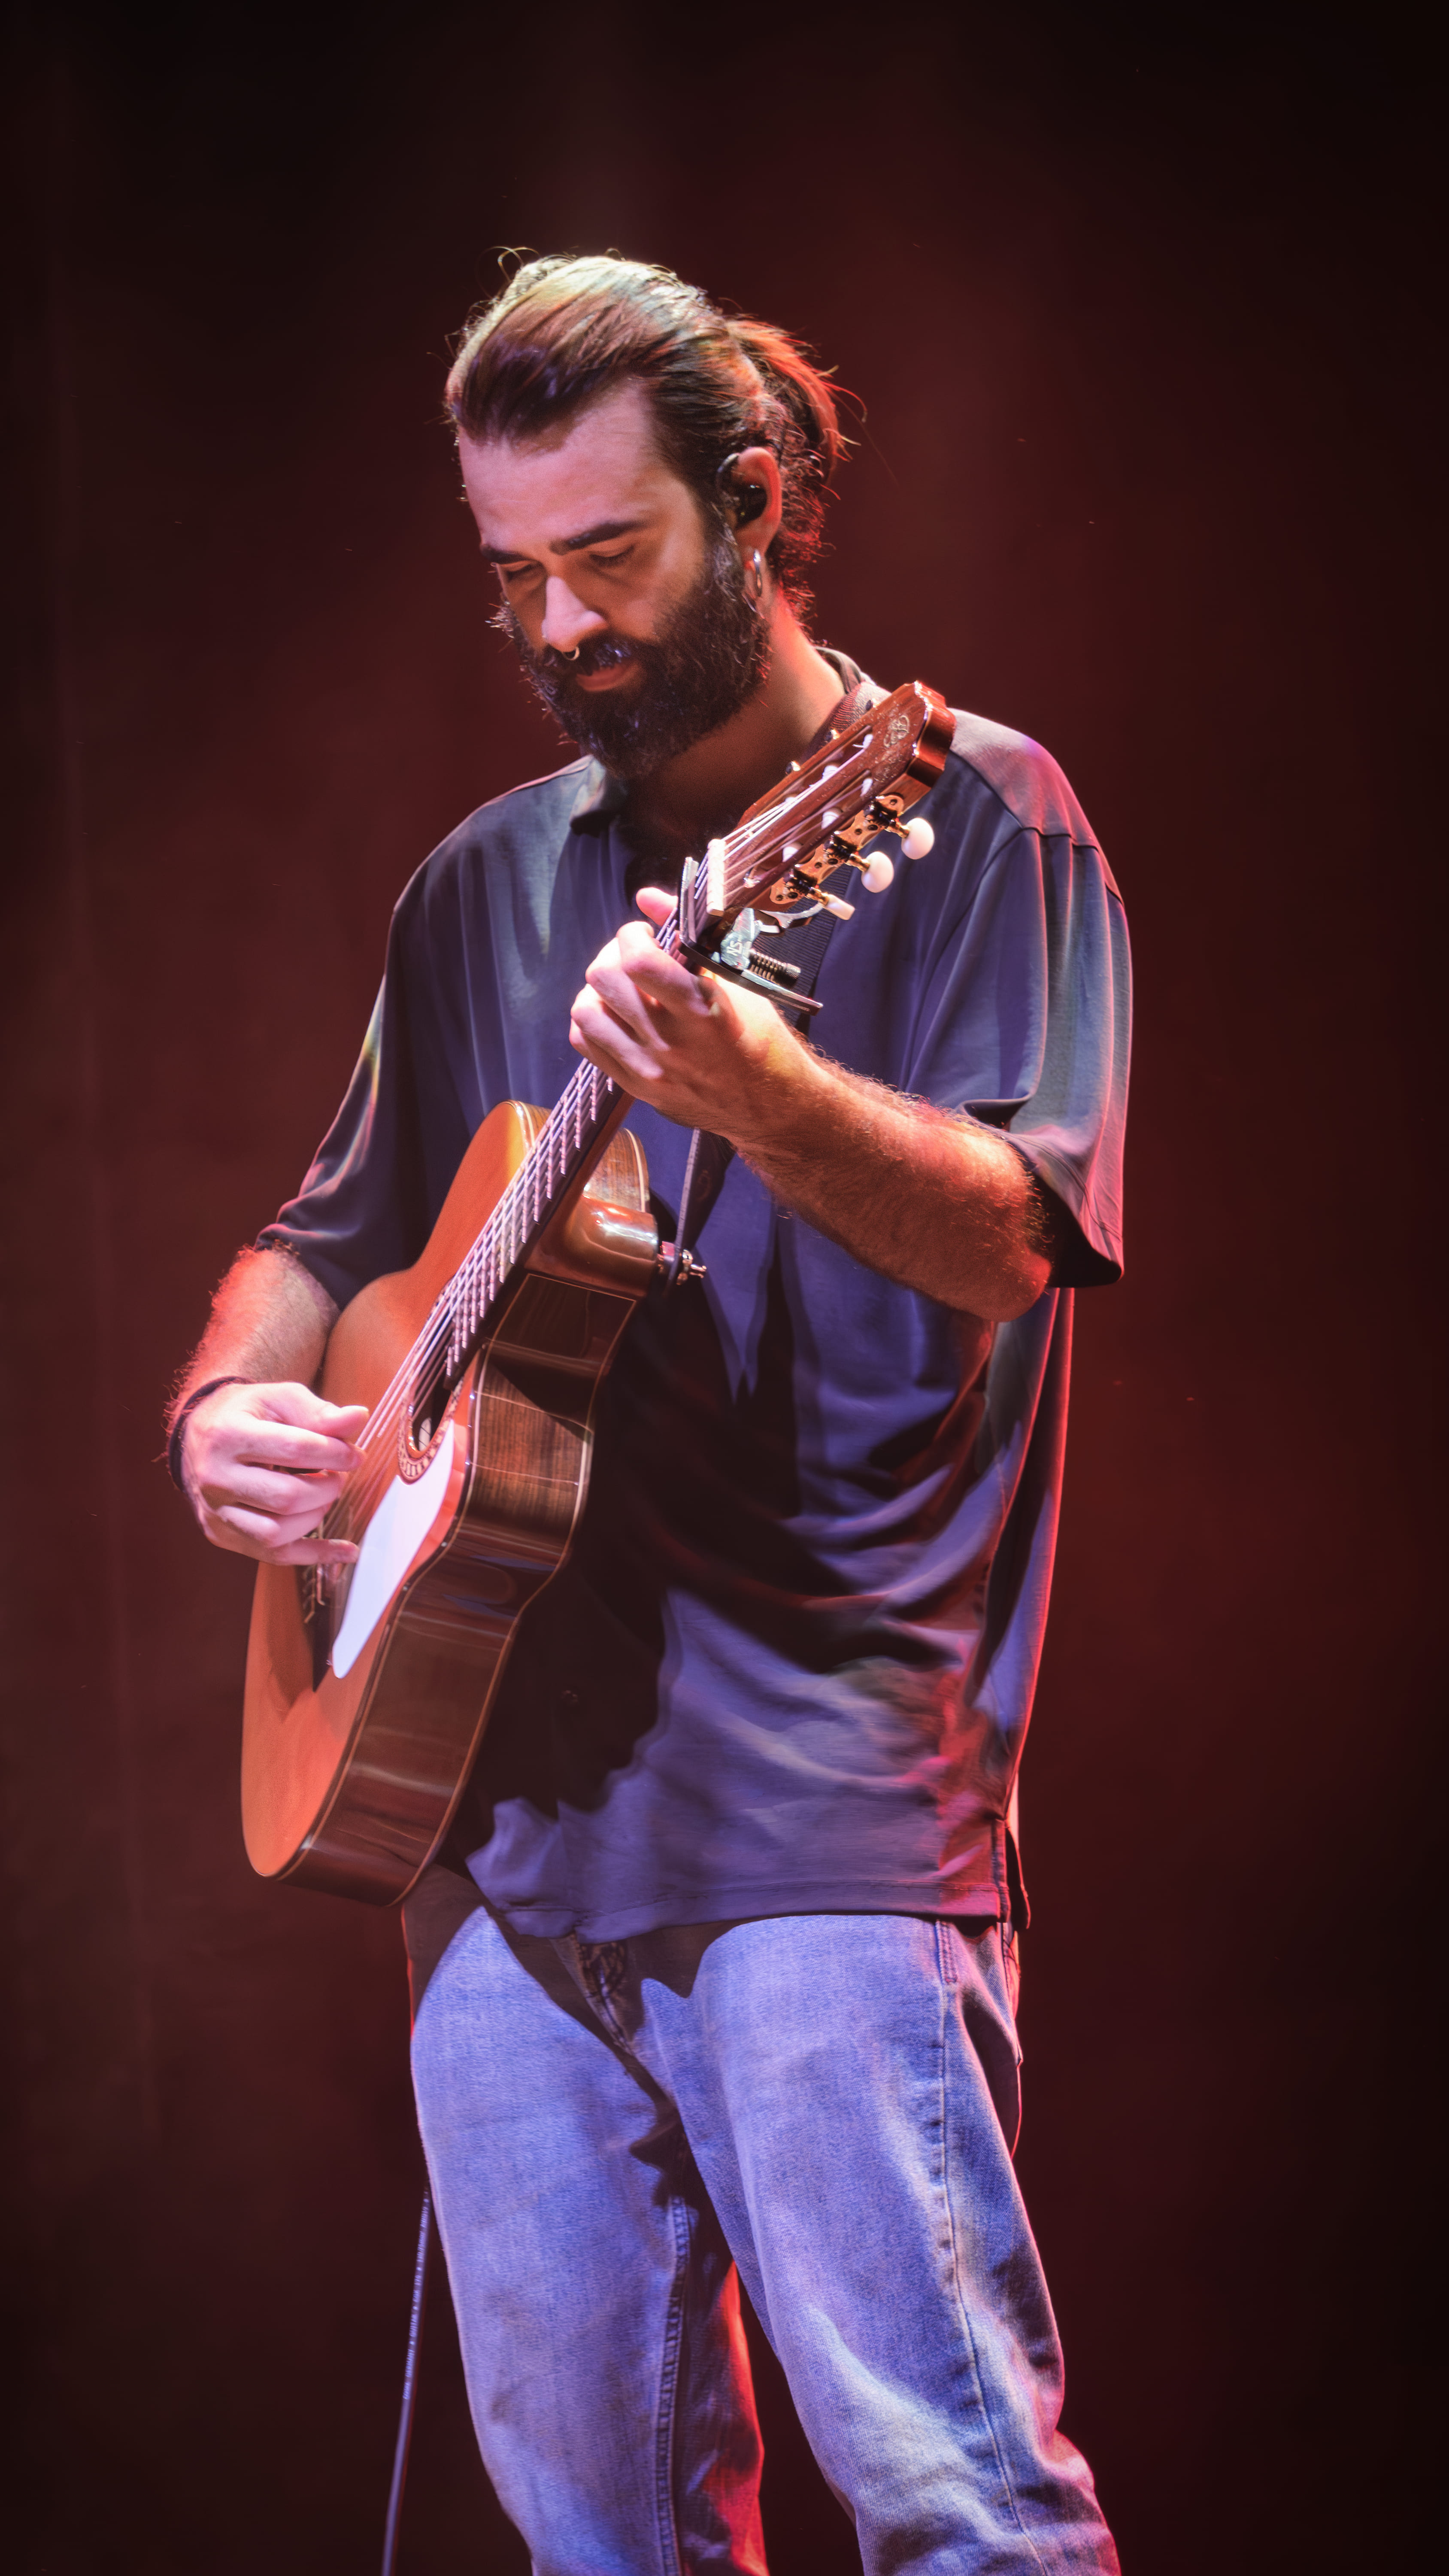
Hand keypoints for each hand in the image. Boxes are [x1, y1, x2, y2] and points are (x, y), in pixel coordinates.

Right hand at [180, 1380, 366, 1566]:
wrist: (199, 1435)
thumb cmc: (245, 1414)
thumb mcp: (278, 1399)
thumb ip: (317, 1411)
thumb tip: (358, 1417)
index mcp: (227, 1435)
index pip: (294, 1450)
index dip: (335, 1454)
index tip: (354, 1456)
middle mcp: (215, 1478)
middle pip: (286, 1497)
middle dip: (326, 1488)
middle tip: (337, 1476)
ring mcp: (215, 1511)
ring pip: (276, 1533)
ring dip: (315, 1516)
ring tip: (323, 1496)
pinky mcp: (222, 1535)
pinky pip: (274, 1555)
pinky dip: (315, 1555)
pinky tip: (346, 1551)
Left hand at [569, 886, 805, 1139]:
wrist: (770, 1105)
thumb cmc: (759, 1037)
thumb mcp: (737, 982)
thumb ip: (690, 935)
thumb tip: (647, 897)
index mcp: (702, 1010)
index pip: (637, 961)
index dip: (631, 936)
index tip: (645, 936)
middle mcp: (670, 1041)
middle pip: (603, 979)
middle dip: (613, 955)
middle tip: (633, 959)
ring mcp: (648, 1068)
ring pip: (585, 1011)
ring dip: (598, 991)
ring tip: (623, 989)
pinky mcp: (636, 1087)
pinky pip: (586, 1043)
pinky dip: (593, 1021)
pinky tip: (616, 1016)